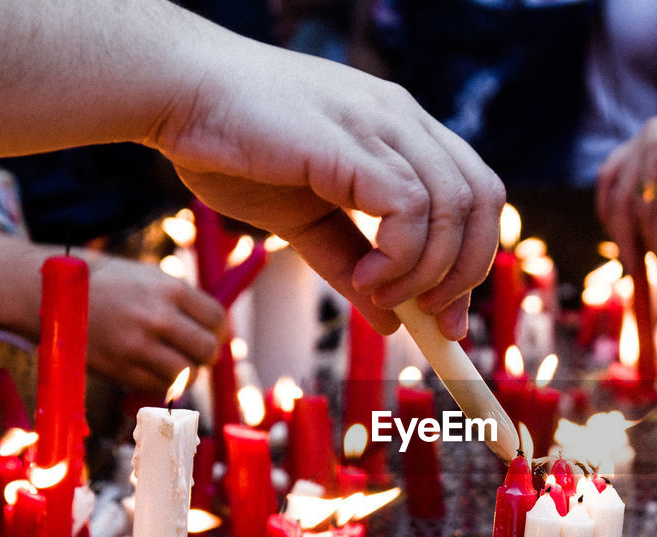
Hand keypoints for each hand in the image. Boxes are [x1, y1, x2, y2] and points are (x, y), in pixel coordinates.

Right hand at [83, 254, 228, 394]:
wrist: (52, 293)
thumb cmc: (108, 284)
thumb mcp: (148, 278)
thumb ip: (182, 302)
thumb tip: (218, 331)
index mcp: (168, 288)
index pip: (216, 318)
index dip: (219, 331)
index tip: (211, 334)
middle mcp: (156, 316)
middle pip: (207, 349)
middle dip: (206, 356)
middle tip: (195, 354)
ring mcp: (137, 344)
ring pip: (186, 374)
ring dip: (186, 374)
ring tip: (174, 364)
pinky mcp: (120, 367)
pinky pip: (159, 387)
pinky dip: (162, 384)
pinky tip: (152, 370)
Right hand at [147, 40, 504, 340]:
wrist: (175, 94)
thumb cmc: (232, 146)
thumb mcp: (306, 221)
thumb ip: (351, 266)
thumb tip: (391, 322)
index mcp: (401, 130)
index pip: (473, 193)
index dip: (473, 258)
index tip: (449, 317)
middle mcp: (404, 120)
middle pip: (481, 199)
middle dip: (467, 271)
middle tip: (434, 319)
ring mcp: (383, 124)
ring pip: (454, 207)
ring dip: (427, 271)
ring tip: (379, 295)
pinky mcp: (353, 141)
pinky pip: (409, 207)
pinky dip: (399, 257)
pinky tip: (363, 280)